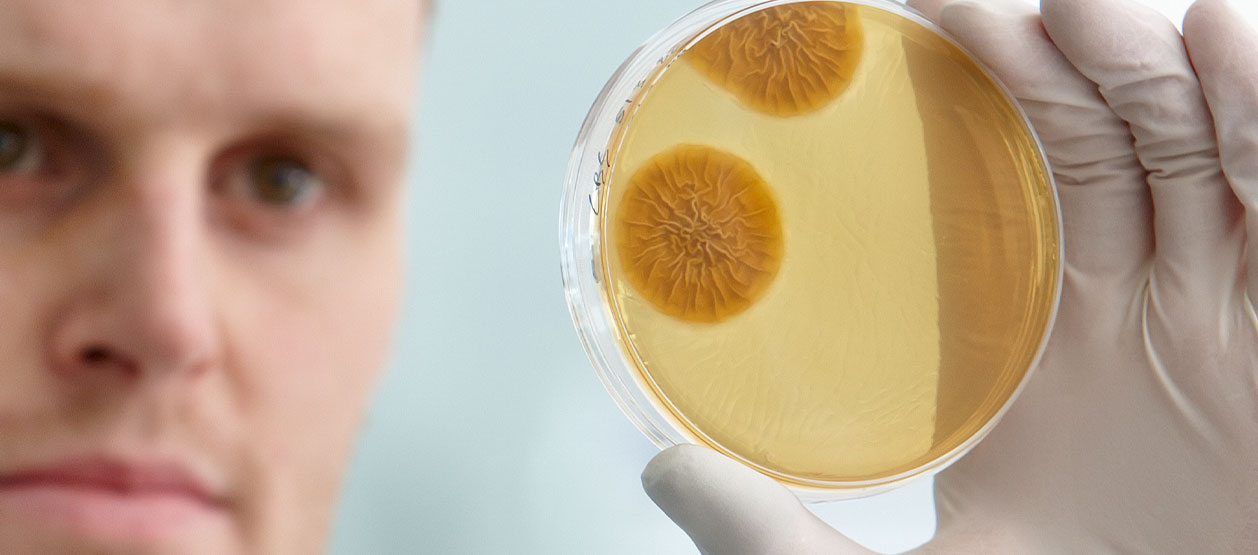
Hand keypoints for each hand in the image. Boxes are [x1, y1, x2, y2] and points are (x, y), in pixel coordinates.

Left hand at [640, 0, 1257, 551]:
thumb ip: (779, 540)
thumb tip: (664, 478)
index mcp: (1059, 346)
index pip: (1036, 175)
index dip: (997, 87)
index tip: (925, 18)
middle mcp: (1154, 308)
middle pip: (1117, 140)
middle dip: (1062, 56)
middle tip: (979, 3)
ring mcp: (1236, 314)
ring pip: (1203, 152)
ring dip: (1158, 68)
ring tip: (1089, 15)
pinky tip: (1222, 45)